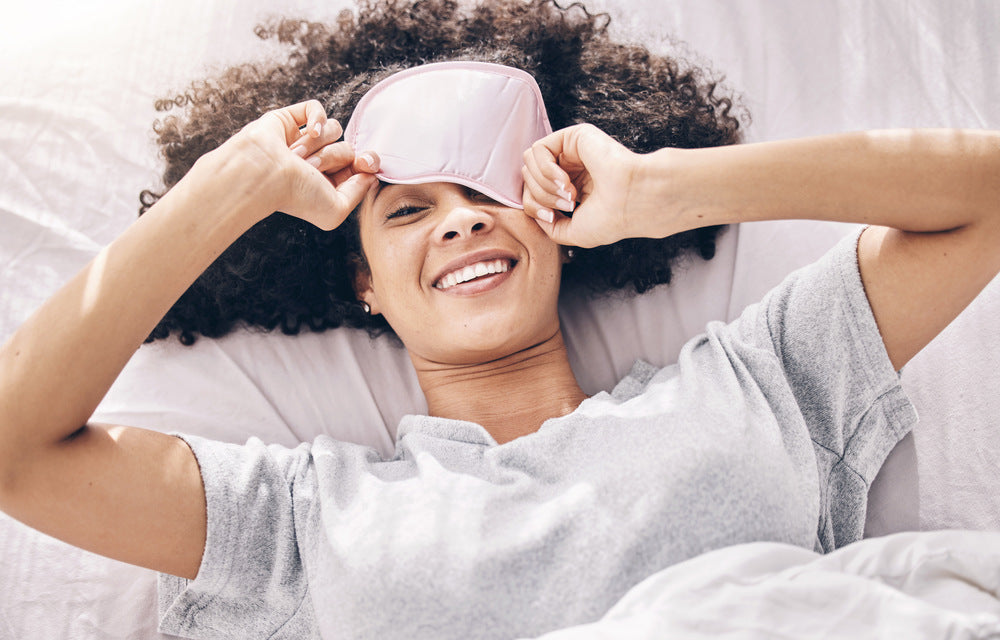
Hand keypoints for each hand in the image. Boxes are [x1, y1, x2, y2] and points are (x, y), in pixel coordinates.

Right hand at [212, 100, 379, 230]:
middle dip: (334, 158)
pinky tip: (310, 132)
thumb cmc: (295, 196)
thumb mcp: (336, 210)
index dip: (367, 162)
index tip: (364, 165)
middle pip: (348, 147)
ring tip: (298, 157)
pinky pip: (316, 108)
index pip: (360, 165)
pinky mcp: (289, 119)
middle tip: (310, 170)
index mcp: (328, 183)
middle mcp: (316, 162)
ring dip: (320, 144)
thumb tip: (370, 174)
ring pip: (334, 129)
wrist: (264, 174)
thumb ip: (359, 193)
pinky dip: (317, 118)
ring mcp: (303, 140)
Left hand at [521, 123, 641, 247]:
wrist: (631, 201)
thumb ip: (550, 226)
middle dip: (541, 198)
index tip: (554, 217)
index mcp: (571, 190)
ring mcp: (571, 152)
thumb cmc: (610, 219)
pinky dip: (545, 169)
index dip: (534, 208)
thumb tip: (536, 213)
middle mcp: (570, 169)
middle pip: (528, 180)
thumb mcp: (572, 233)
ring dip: (544, 185)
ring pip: (530, 165)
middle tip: (569, 205)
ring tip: (570, 193)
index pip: (533, 194)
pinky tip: (566, 180)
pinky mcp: (573, 137)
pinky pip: (538, 150)